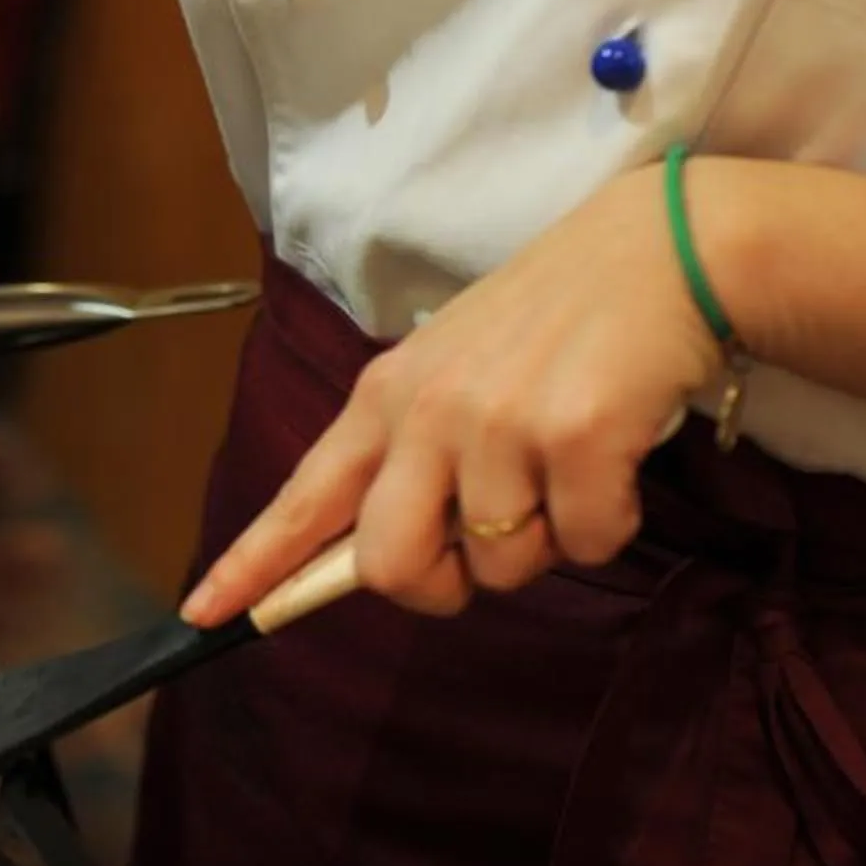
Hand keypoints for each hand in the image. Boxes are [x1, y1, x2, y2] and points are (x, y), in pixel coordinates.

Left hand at [181, 166, 727, 622]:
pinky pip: (585, 544)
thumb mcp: (454, 369)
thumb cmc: (555, 320)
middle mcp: (428, 410)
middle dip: (439, 589)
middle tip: (480, 558)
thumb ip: (410, 453)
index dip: (253, 566)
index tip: (204, 615)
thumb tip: (383, 559)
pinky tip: (616, 462)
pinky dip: (608, 524)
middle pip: (390, 567)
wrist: (662, 250)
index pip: (303, 496)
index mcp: (385, 396)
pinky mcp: (576, 437)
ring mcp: (499, 423)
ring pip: (501, 569)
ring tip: (568, 465)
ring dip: (545, 543)